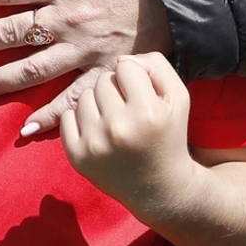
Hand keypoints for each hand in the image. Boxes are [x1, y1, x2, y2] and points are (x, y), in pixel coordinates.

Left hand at [59, 55, 193, 223]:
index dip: (134, 77)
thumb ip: (156, 66)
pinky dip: (80, 120)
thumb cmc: (169, 136)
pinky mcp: (77, 156)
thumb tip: (121, 58)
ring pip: (83, 96)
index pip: (125, 66)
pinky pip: (66, 117)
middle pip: (103, 80)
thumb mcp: (178, 97)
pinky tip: (98, 131)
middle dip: (115, 90)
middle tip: (127, 109)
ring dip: (98, 104)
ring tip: (114, 121)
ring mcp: (94, 144)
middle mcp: (119, 128)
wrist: (158, 187)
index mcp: (147, 112)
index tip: (140, 93)